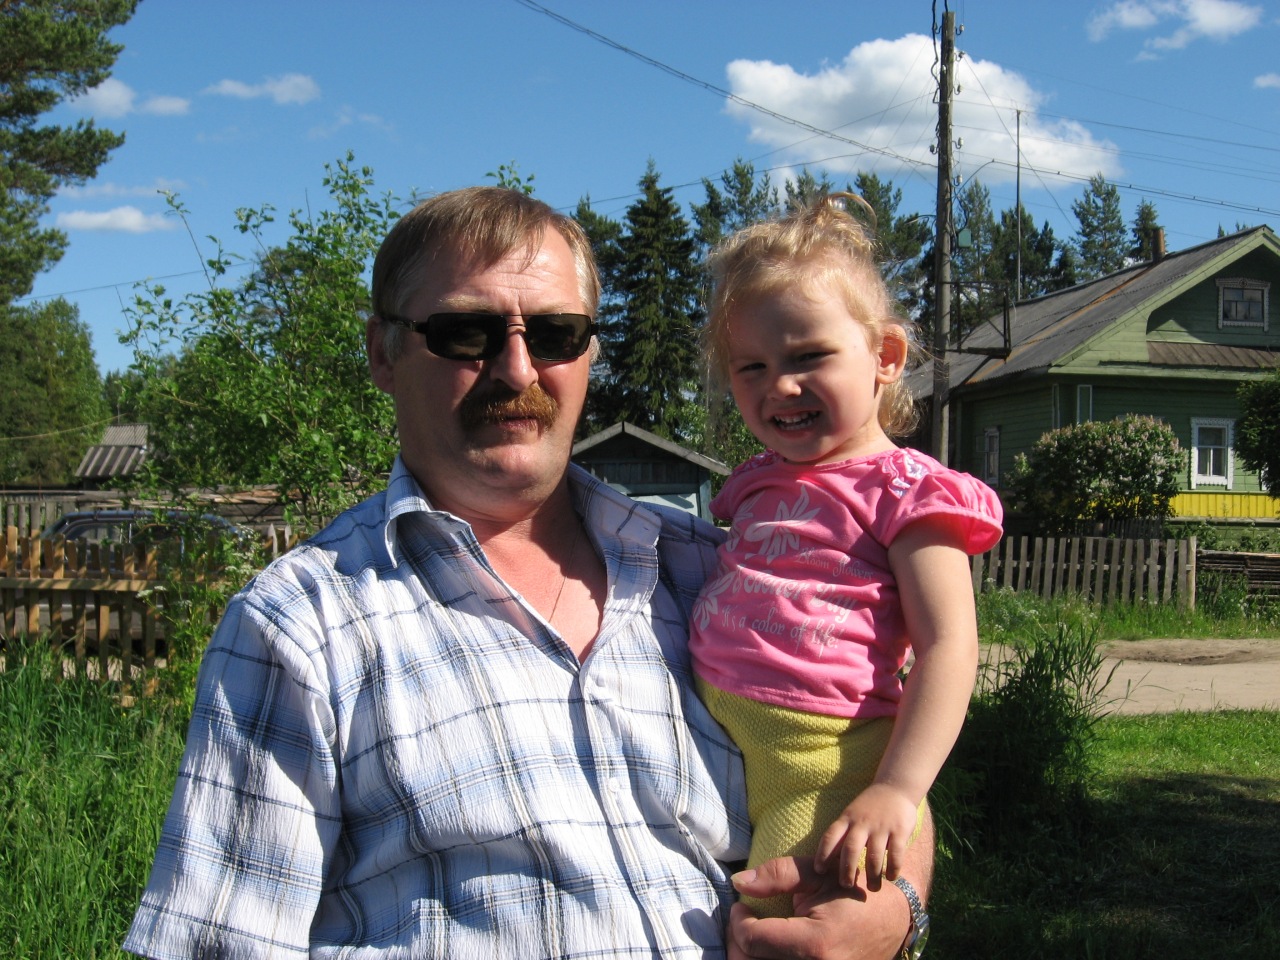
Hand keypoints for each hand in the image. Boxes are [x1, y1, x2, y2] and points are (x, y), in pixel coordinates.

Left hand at [726, 856, 912, 959]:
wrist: (894, 920)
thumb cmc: (855, 891)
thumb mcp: (818, 873)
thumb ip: (777, 875)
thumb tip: (739, 882)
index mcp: (815, 943)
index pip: (754, 940)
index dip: (738, 922)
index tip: (741, 907)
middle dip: (738, 941)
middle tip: (741, 921)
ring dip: (750, 955)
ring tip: (754, 934)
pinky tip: (768, 948)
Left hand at [815, 784, 918, 885]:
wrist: (895, 787)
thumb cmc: (868, 808)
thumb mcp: (850, 815)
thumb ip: (843, 834)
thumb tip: (829, 863)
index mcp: (847, 819)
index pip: (830, 837)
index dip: (822, 854)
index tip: (819, 870)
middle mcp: (862, 823)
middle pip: (851, 849)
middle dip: (846, 870)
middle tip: (846, 886)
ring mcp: (881, 827)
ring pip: (874, 855)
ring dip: (873, 875)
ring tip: (873, 888)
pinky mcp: (899, 830)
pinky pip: (896, 854)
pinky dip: (893, 868)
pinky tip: (891, 877)